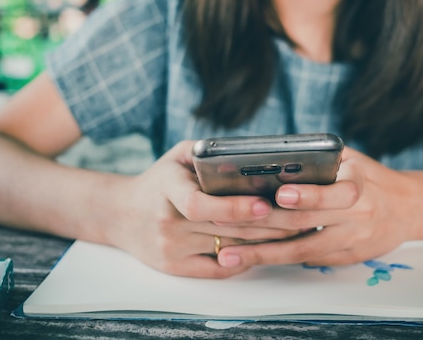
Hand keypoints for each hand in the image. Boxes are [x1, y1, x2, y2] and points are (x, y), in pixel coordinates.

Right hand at [107, 141, 299, 277]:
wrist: (120, 214)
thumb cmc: (158, 180)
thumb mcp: (176, 156)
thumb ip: (208, 152)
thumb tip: (250, 154)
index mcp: (167, 189)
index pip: (199, 204)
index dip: (234, 207)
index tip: (264, 204)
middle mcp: (167, 221)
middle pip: (225, 229)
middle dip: (269, 225)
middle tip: (302, 217)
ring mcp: (170, 248)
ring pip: (228, 249)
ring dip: (265, 242)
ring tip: (294, 231)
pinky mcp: (175, 267)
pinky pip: (218, 270)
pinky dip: (244, 260)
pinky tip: (266, 249)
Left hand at [215, 146, 422, 268]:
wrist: (409, 208)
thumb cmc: (371, 177)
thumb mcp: (353, 159)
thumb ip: (321, 158)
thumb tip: (275, 156)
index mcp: (359, 186)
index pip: (334, 193)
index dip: (308, 195)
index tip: (280, 195)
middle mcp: (357, 216)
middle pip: (306, 224)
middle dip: (264, 226)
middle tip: (226, 225)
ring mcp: (352, 241)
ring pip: (302, 250)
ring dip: (263, 253)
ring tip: (229, 255)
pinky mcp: (347, 258)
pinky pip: (308, 260)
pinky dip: (279, 259)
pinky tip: (252, 258)